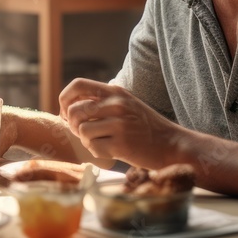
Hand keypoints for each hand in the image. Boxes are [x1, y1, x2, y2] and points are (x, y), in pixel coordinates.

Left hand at [58, 79, 178, 167]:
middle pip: (74, 111)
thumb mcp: (126, 104)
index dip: (65, 99)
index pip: (78, 85)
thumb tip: (67, 107)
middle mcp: (116, 104)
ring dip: (86, 141)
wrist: (172, 145)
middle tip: (83, 134)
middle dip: (72, 126)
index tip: (66, 113)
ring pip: (81, 131)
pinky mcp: (121, 144)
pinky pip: (92, 148)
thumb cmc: (145, 127)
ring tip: (101, 143)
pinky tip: (110, 152)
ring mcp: (119, 124)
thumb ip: (101, 102)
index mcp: (115, 92)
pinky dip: (97, 152)